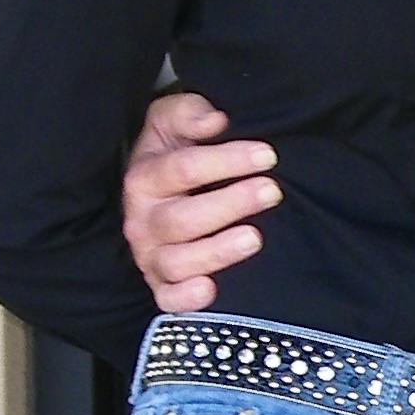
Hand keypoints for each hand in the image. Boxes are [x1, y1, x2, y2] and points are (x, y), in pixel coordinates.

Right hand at [124, 92, 277, 312]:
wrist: (161, 189)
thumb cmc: (175, 151)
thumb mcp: (173, 120)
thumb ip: (190, 112)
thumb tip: (215, 121)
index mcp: (144, 177)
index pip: (183, 169)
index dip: (226, 161)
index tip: (267, 156)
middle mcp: (142, 220)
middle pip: (182, 219)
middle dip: (230, 204)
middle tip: (271, 192)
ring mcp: (150, 256)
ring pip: (177, 261)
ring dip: (217, 251)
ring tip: (255, 237)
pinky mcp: (161, 285)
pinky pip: (168, 301)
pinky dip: (187, 300)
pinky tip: (212, 290)